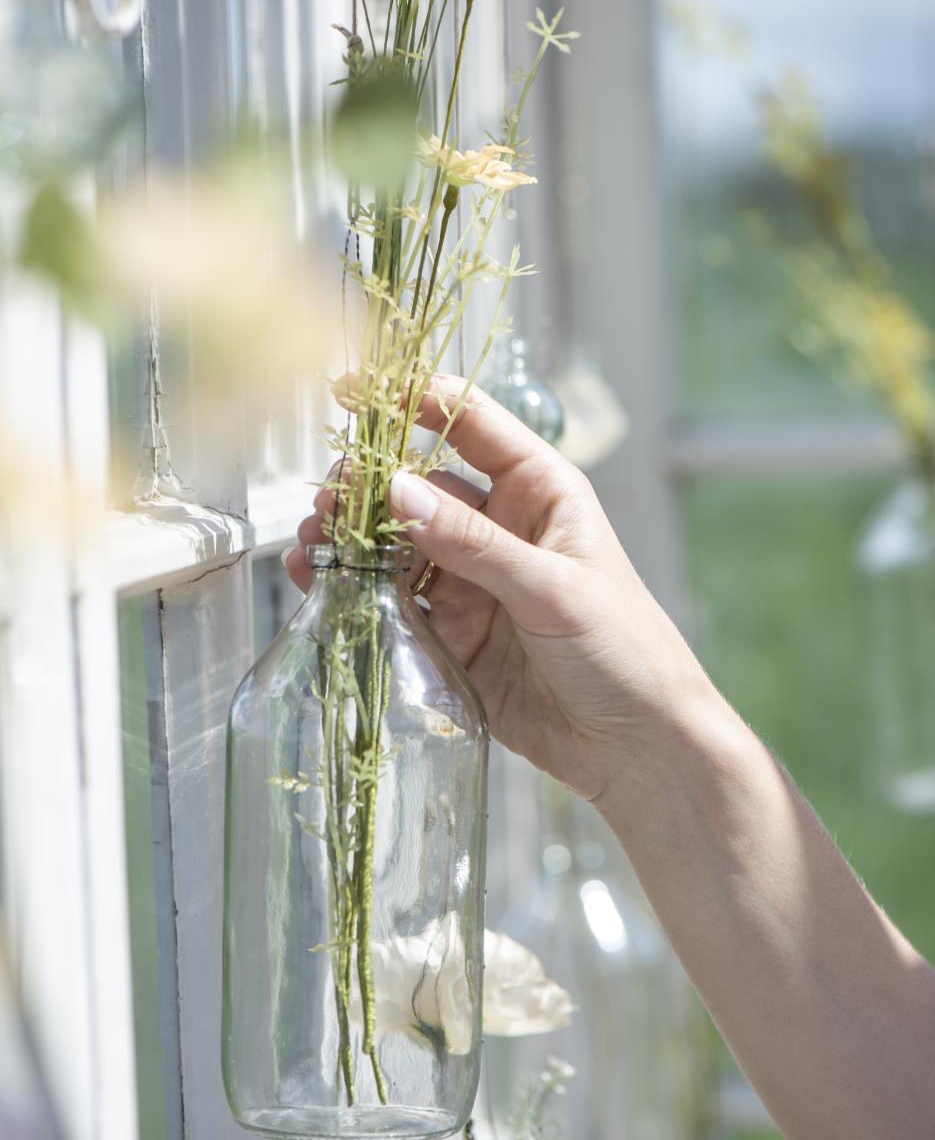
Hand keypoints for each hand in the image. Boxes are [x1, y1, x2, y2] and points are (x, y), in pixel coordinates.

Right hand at [284, 375, 722, 803]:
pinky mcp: (452, 633)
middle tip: (329, 497)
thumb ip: (473, 544)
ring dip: (353, 537)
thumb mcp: (553, 589)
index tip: (354, 391)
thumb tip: (397, 491)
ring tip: (314, 541)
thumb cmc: (626, 652)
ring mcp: (473, 581)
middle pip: (419, 484)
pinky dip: (354, 586)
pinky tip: (320, 579)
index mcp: (540, 493)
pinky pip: (393, 599)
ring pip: (397, 543)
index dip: (414, 398)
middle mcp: (501, 528)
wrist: (638, 748)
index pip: (471, 423)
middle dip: (367, 484)